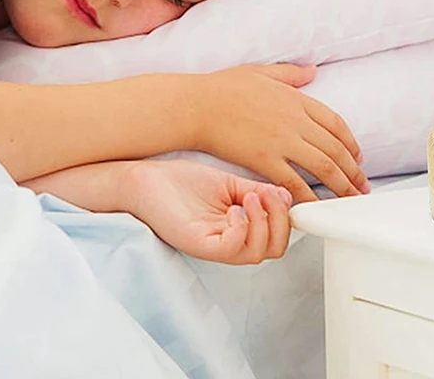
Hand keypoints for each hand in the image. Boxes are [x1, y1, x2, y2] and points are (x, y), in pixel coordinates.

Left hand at [125, 160, 293, 264]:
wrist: (146, 179)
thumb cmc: (180, 181)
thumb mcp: (229, 183)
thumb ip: (257, 191)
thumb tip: (286, 196)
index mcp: (238, 227)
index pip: (276, 237)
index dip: (287, 218)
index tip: (283, 193)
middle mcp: (229, 240)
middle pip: (273, 250)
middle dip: (280, 221)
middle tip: (269, 194)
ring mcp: (214, 245)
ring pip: (256, 253)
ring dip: (262, 222)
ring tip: (248, 196)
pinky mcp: (199, 244)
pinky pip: (231, 249)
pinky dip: (242, 228)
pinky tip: (234, 208)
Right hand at [192, 63, 368, 202]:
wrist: (196, 105)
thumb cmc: (221, 87)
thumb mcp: (260, 72)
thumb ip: (290, 74)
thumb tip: (313, 70)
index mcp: (295, 99)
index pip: (335, 123)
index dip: (351, 143)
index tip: (357, 157)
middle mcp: (294, 120)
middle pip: (335, 148)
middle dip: (353, 171)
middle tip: (362, 186)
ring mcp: (281, 141)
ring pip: (323, 168)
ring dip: (342, 187)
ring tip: (350, 200)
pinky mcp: (264, 161)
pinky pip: (294, 183)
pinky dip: (310, 197)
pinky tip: (316, 208)